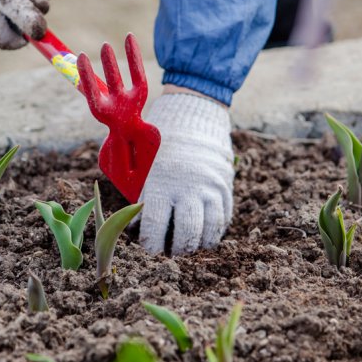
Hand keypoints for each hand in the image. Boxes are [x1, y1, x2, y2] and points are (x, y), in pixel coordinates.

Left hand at [138, 93, 233, 254]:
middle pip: (185, 234)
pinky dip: (214, 231)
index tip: (150, 247)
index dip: (151, 244)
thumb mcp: (144, 164)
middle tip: (170, 250)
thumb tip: (137, 226)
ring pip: (208, 230)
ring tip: (188, 245)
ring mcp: (210, 188)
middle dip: (176, 248)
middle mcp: (188, 189)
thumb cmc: (161, 140)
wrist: (193, 111)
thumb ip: (142, 193)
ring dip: (197, 243)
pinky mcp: (225, 186)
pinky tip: (205, 234)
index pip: (155, 227)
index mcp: (161, 184)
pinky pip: (223, 218)